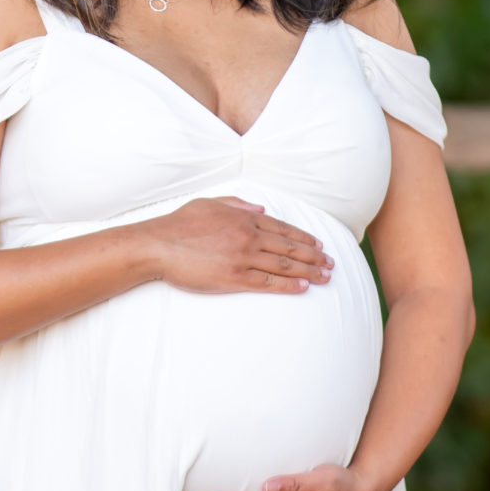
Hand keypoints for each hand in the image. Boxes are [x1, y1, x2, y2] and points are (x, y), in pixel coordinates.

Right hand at [147, 198, 331, 296]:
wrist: (159, 245)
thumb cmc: (180, 224)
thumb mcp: (210, 203)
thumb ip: (238, 204)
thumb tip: (261, 209)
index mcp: (243, 217)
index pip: (282, 228)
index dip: (303, 238)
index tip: (319, 245)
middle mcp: (248, 236)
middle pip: (289, 247)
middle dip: (313, 256)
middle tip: (331, 264)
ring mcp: (243, 257)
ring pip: (284, 265)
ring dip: (308, 271)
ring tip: (324, 276)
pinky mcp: (234, 278)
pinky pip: (267, 282)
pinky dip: (288, 285)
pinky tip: (302, 287)